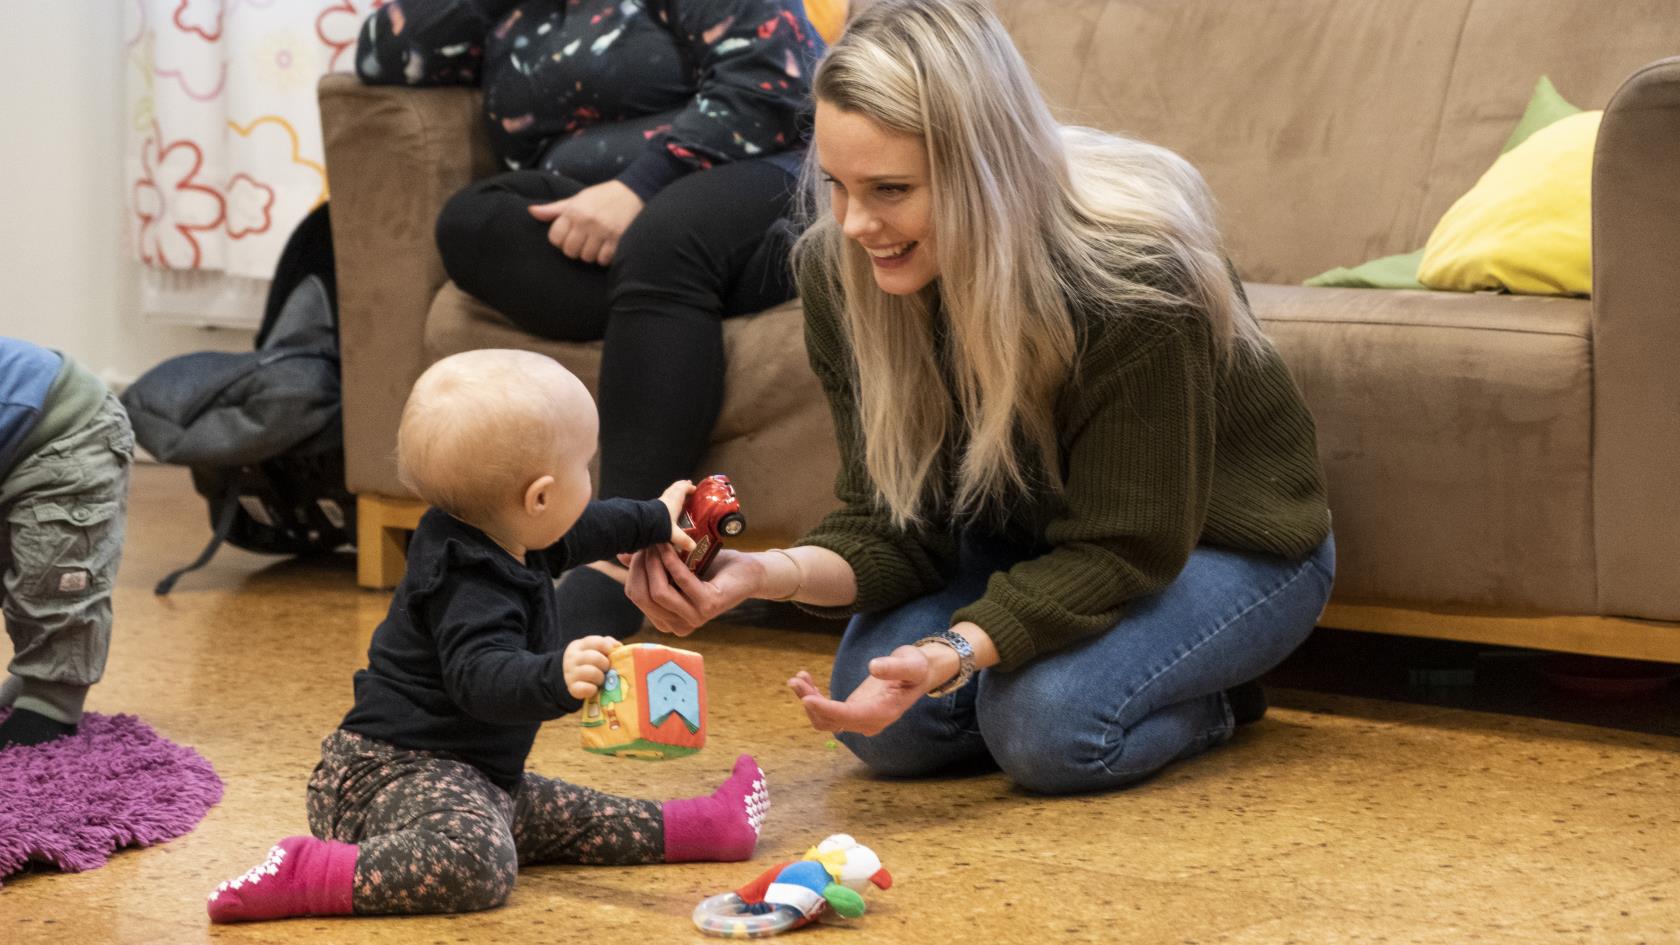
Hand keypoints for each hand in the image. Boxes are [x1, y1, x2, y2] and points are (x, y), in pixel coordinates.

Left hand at [527, 181, 643, 264]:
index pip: (555, 238)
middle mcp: (587, 221)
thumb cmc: (601, 196)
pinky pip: (604, 259)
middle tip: (583, 242)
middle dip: (575, 250)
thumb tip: (531, 212)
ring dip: (590, 254)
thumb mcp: (576, 199)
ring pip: (587, 257)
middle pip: (570, 251)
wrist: (634, 191)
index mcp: (574, 211)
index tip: (569, 236)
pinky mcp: (618, 239)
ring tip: (596, 245)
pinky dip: (604, 258)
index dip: (560, 241)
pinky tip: (606, 248)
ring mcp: (603, 231)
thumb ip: (554, 209)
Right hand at [562, 635, 619, 699]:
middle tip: (606, 669)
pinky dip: (593, 689)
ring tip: (601, 679)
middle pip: (596, 658)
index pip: (598, 642)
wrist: (571, 678)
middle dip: (605, 664)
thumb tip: (617, 646)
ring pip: (592, 673)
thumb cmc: (590, 662)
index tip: (611, 655)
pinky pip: (587, 689)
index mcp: (579, 646)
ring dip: (601, 677)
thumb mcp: (595, 649)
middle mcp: (573, 658)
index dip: (609, 649)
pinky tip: (594, 688)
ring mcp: (571, 673)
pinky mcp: (572, 688)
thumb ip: (608, 645)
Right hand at [619, 546, 765, 635]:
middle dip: (640, 567)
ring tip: (656, 542)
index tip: (635, 549)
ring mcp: (693, 619)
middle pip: (644, 596)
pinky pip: (680, 582)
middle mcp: (678, 625)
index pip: (636, 597)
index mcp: (666, 620)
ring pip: (659, 592)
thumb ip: (650, 565)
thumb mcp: (674, 567)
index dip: (632, 571)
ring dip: (654, 563)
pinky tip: (669, 546)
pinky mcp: (708, 607)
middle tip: (645, 543)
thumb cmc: (709, 570)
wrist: (745, 572)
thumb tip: (621, 555)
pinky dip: (671, 561)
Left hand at [658, 479, 697, 552]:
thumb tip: (693, 547)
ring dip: (674, 490)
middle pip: (675, 487)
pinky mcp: (652, 505)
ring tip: (678, 491)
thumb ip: (684, 540)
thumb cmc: (661, 524)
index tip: (694, 488)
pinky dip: (667, 498)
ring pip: (668, 491)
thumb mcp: (675, 534)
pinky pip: (663, 498)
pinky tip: (667, 504)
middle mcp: (668, 498)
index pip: (683, 489)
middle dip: (682, 485)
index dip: (689, 488)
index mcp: (675, 500)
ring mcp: (659, 501)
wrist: (643, 523)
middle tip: (687, 484)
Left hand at [786, 643, 940, 735]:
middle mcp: (869, 722)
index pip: (849, 716)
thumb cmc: (917, 667)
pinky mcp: (852, 711)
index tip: (806, 698)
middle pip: (832, 721)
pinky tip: (806, 678)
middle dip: (811, 702)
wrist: (920, 673)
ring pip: (826, 719)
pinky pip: (827, 712)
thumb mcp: (911, 664)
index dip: (826, 709)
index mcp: (883, 713)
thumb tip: (873, 667)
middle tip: (795, 680)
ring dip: (808, 701)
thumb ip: (894, 667)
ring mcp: (859, 719)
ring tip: (798, 678)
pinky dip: (814, 698)